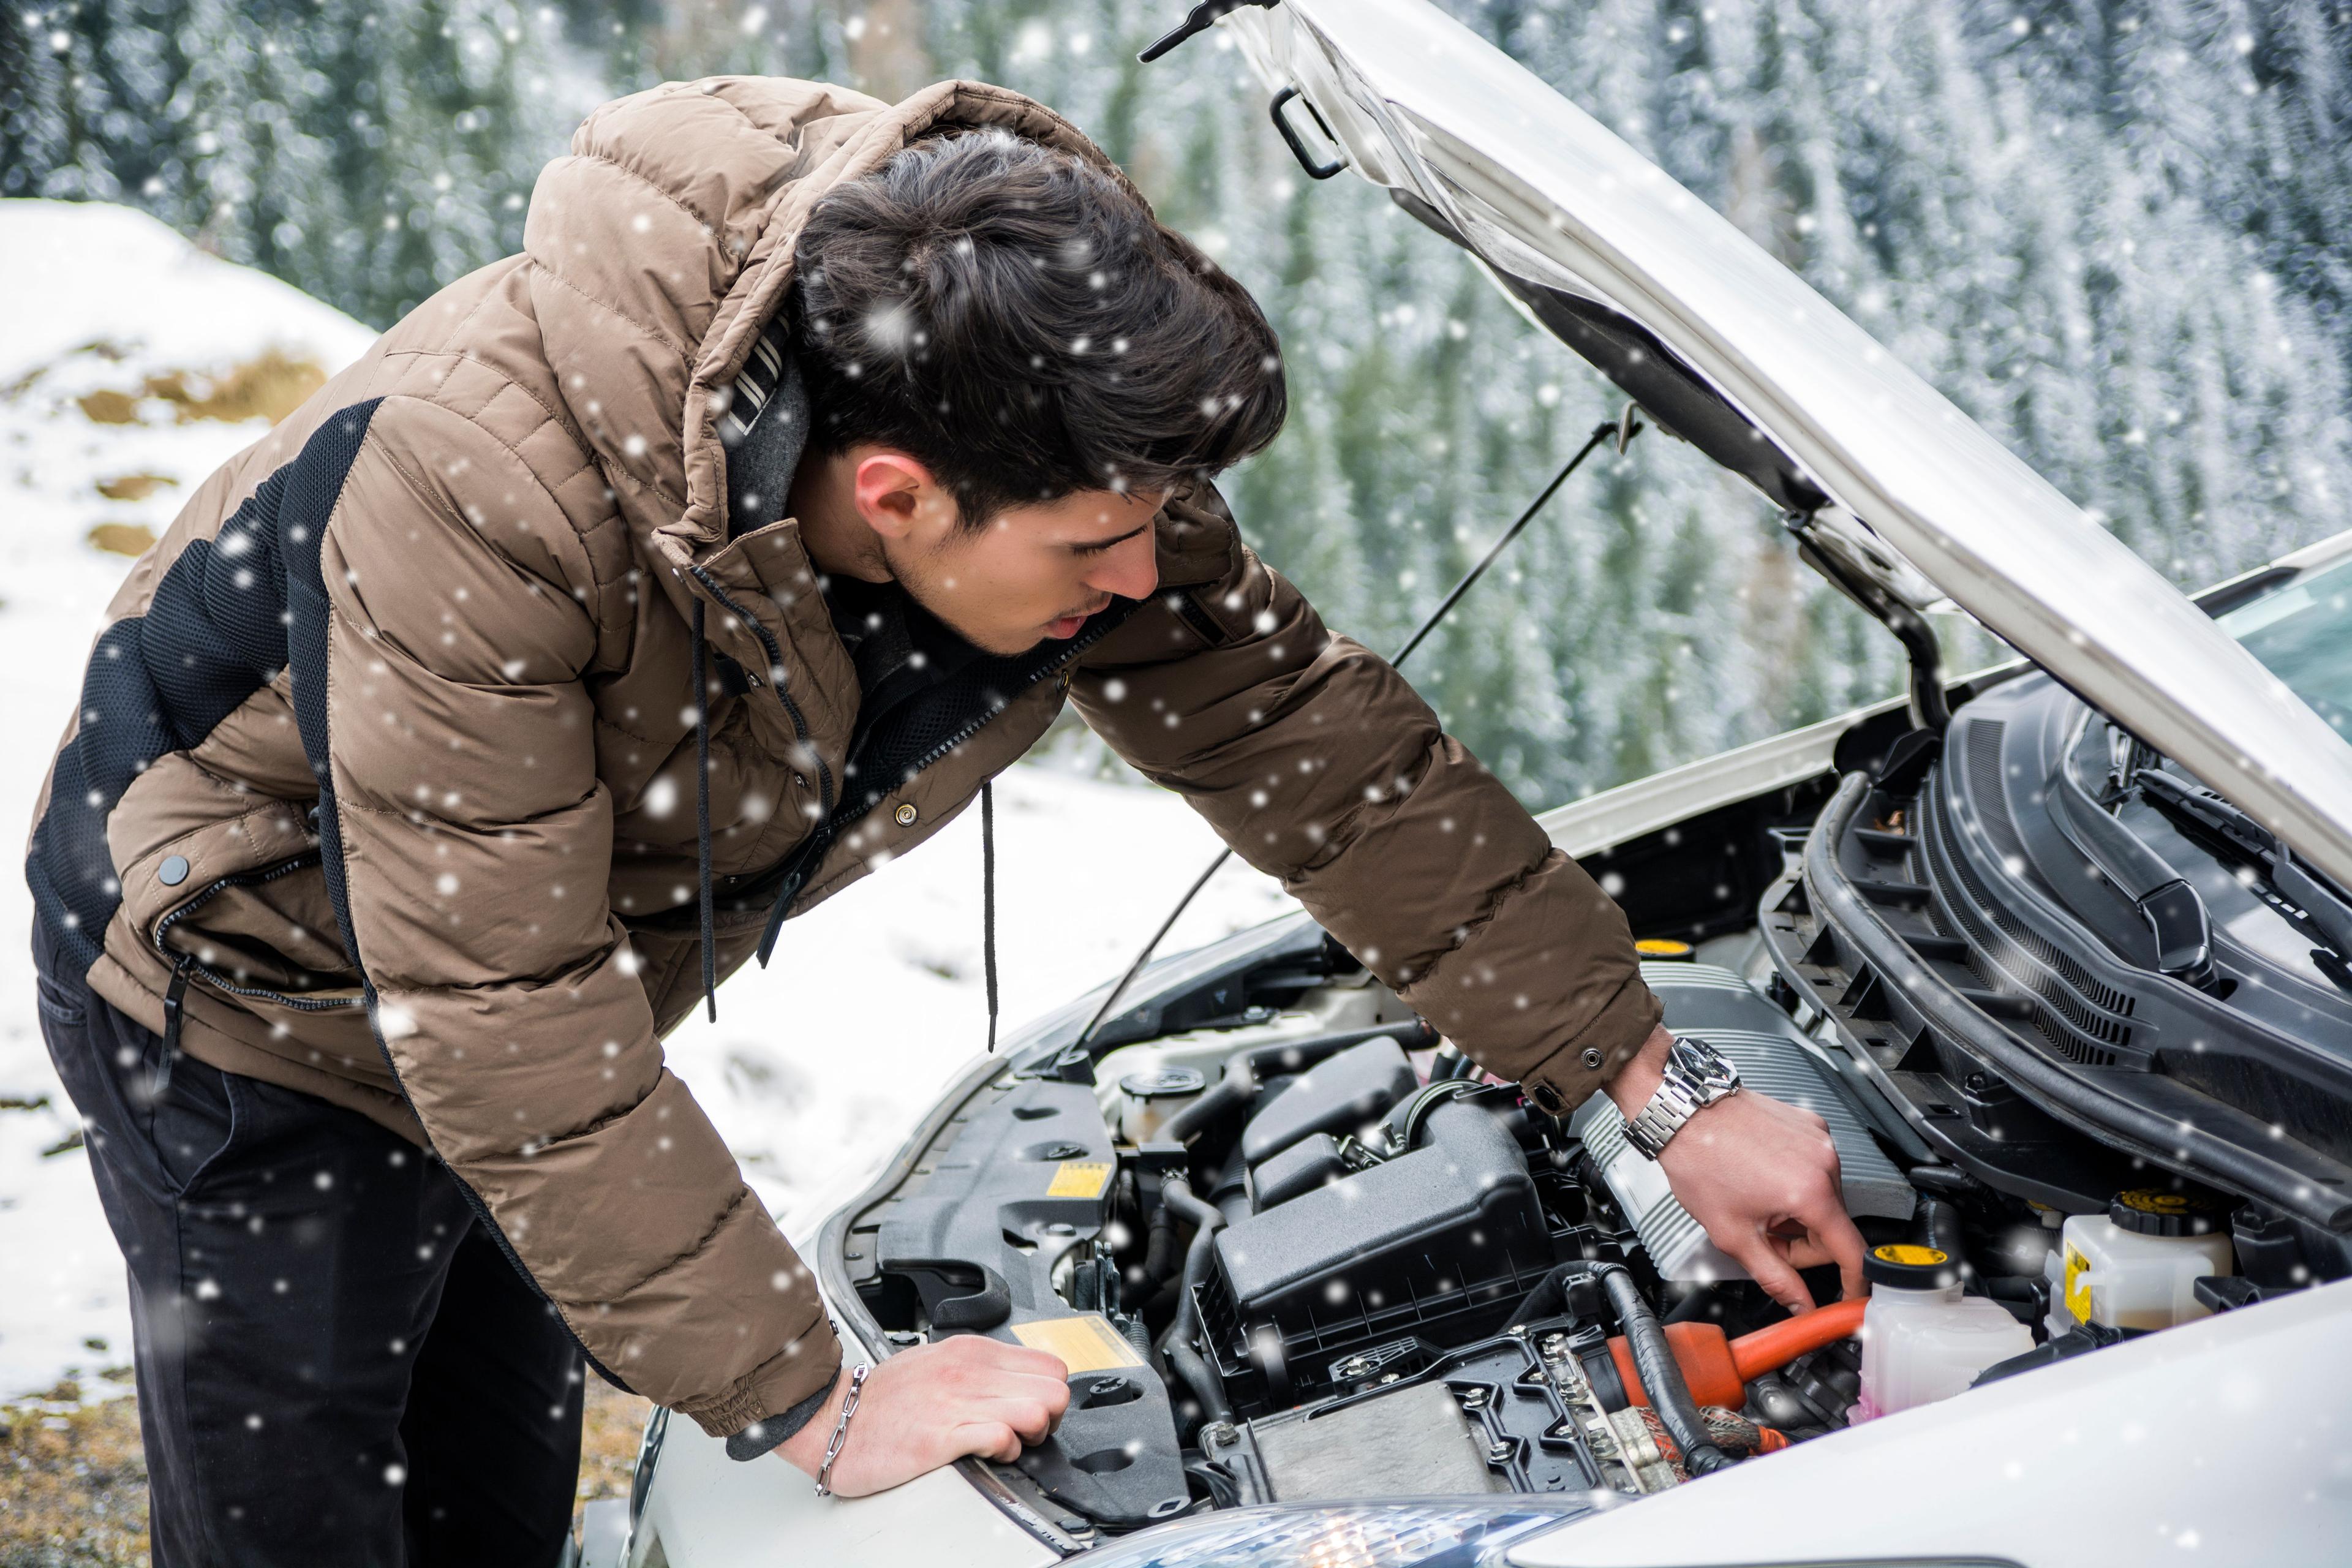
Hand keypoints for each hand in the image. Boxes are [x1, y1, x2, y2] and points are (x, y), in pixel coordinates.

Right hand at [774, 1334, 1070, 1497]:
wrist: (832, 1417)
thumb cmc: (883, 1398)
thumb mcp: (938, 1362)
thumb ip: (978, 1369)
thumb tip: (1015, 1383)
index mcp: (972, 1351)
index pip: (1051, 1366)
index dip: (1051, 1394)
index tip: (1036, 1410)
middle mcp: (970, 1372)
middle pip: (1055, 1391)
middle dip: (1051, 1417)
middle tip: (1027, 1431)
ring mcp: (958, 1402)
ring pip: (1038, 1411)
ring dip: (1032, 1435)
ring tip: (1009, 1443)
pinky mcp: (943, 1436)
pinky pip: (1002, 1437)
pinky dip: (1006, 1451)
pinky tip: (988, 1453)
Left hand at [1606, 1025, 1867, 1311]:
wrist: (1683, 1113)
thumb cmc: (1700, 1161)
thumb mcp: (1734, 1235)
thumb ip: (1775, 1277)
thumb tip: (1800, 1304)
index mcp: (1811, 1191)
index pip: (1853, 1251)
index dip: (1854, 1281)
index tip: (1851, 1294)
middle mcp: (1824, 1160)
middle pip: (1833, 1225)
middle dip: (1801, 1242)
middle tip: (1764, 1237)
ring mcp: (1818, 1139)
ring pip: (1823, 1197)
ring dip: (1797, 1213)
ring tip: (1757, 1203)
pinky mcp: (1809, 1124)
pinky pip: (1815, 1168)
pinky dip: (1795, 1183)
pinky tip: (1762, 1179)